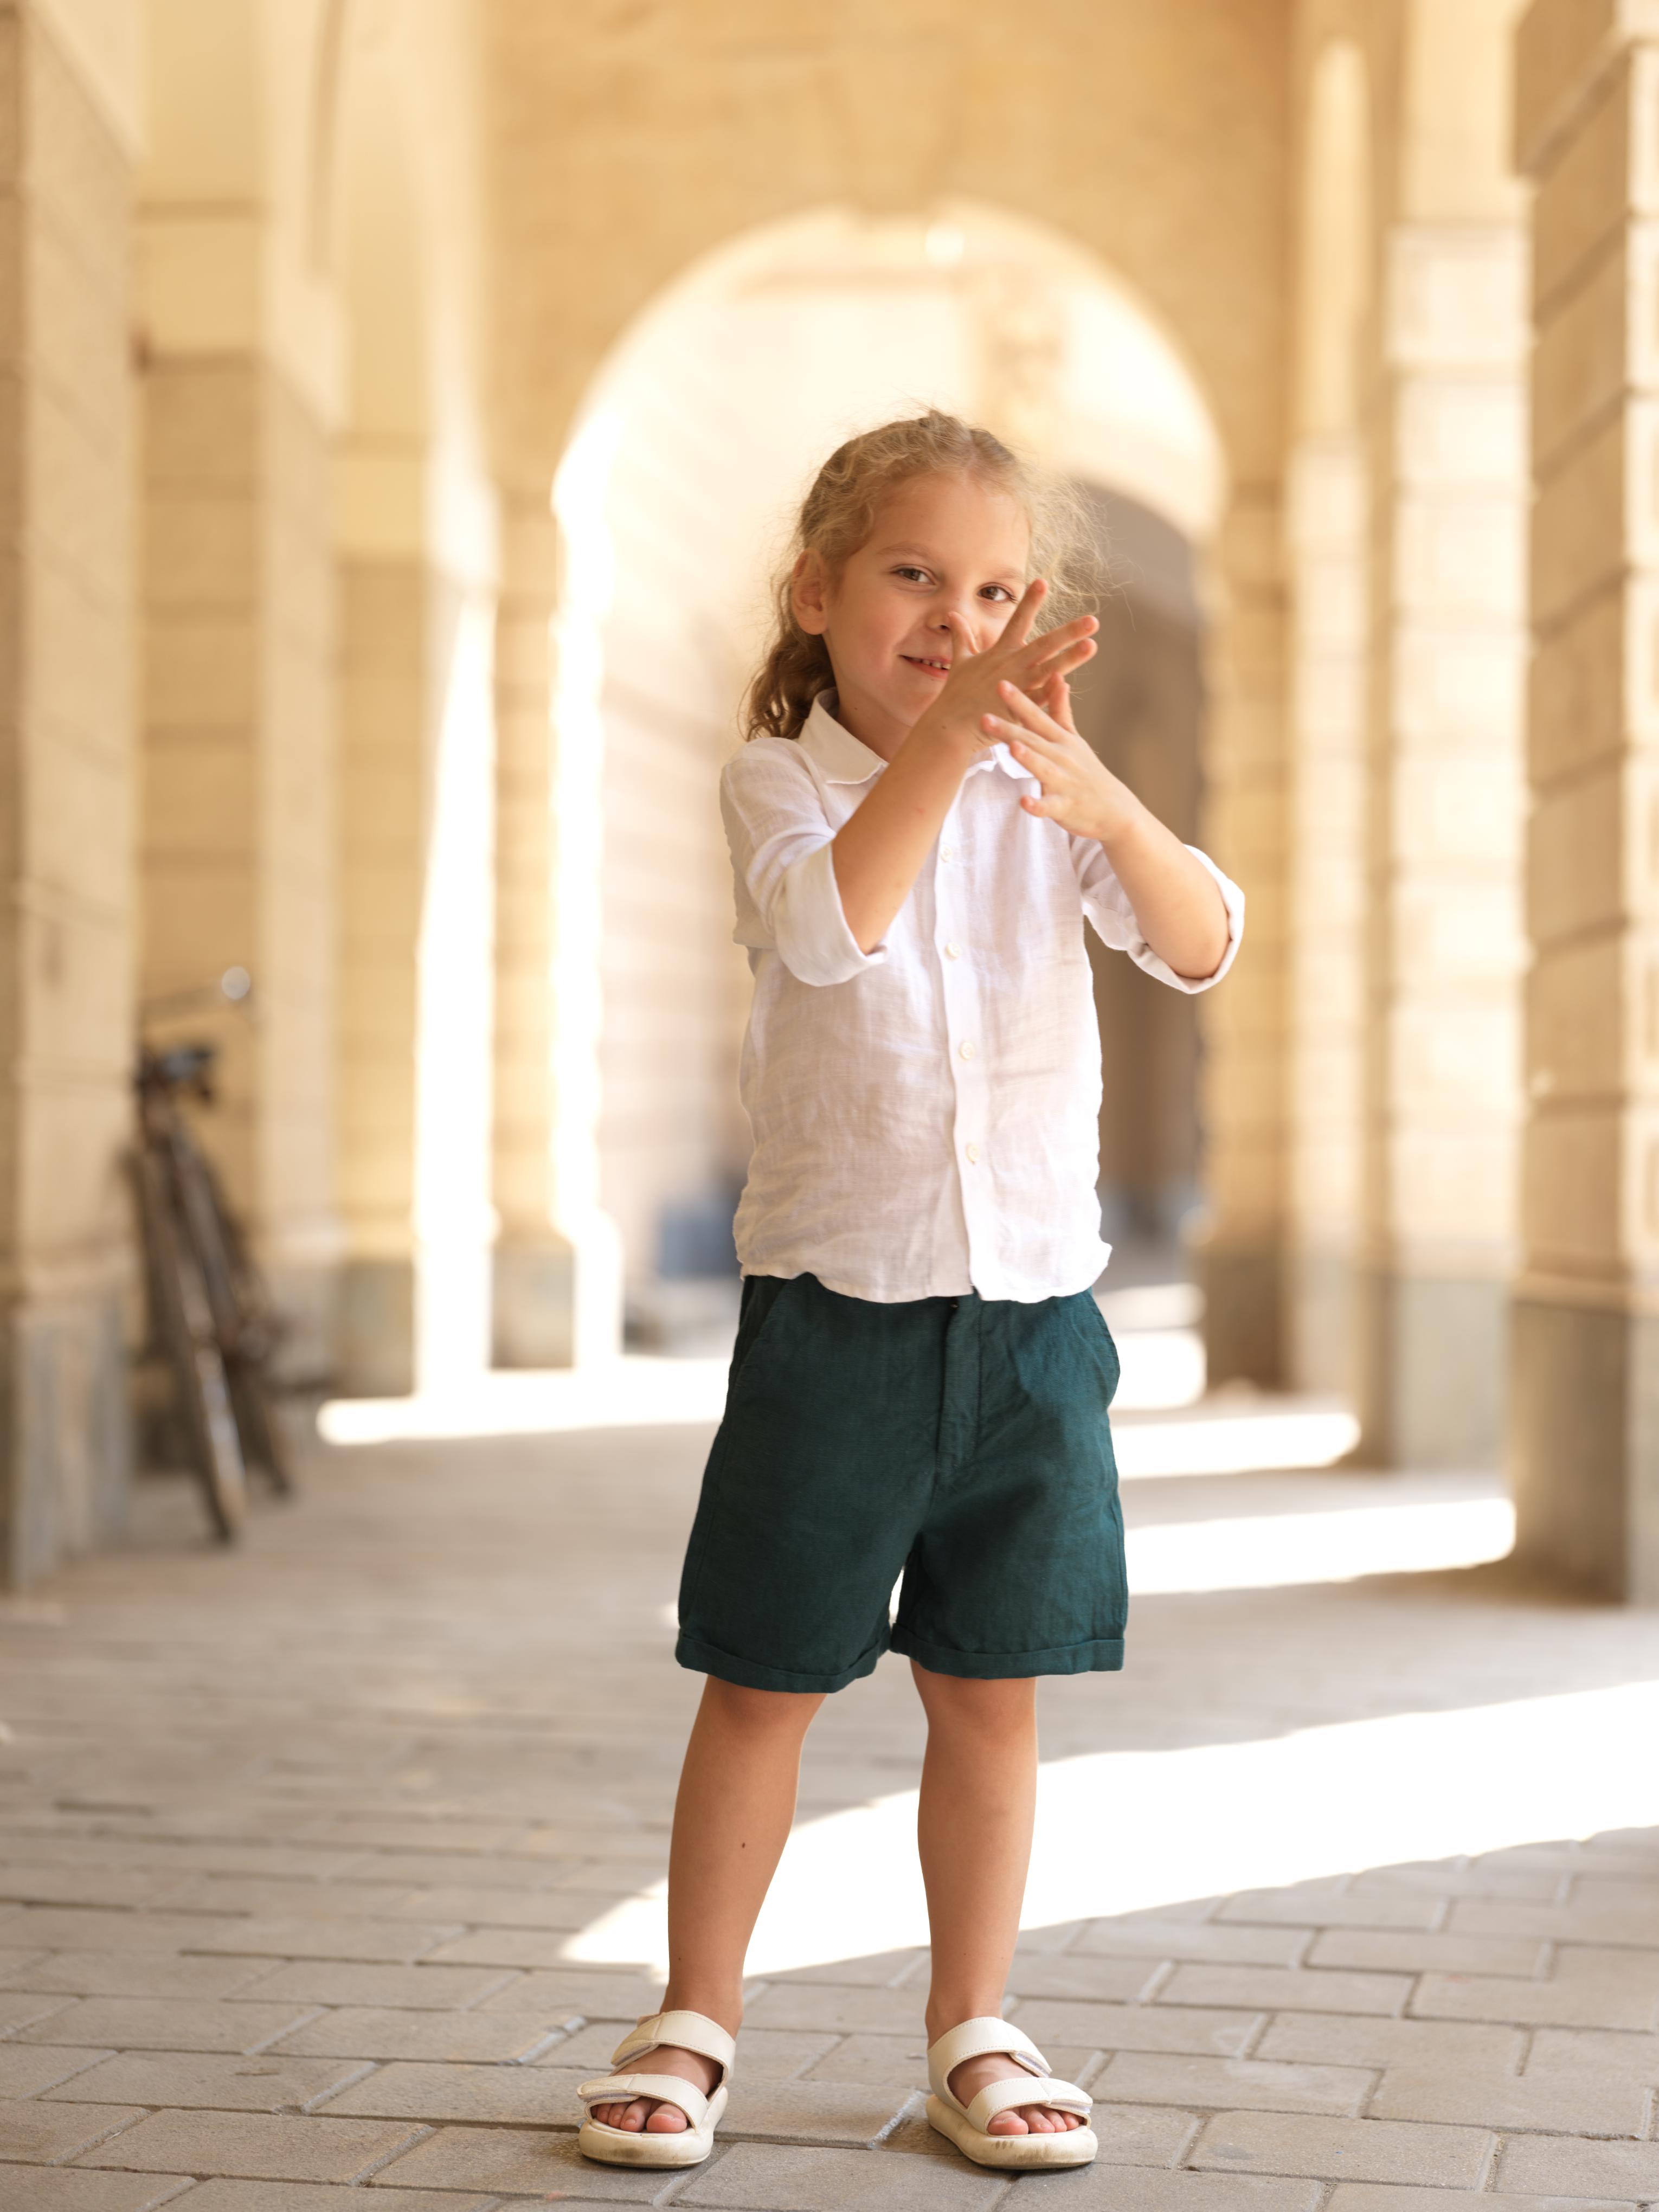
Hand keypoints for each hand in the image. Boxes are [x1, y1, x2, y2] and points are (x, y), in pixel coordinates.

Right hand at [920, 580, 1097, 752]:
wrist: (949, 726)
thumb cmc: (956, 695)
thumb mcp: (959, 662)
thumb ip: (962, 637)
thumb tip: (953, 614)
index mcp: (1000, 652)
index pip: (1017, 621)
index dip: (1030, 602)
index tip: (1043, 581)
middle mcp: (1010, 666)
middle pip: (1043, 645)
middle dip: (1068, 632)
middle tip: (1093, 620)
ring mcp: (1014, 687)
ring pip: (1047, 670)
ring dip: (1069, 659)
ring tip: (1091, 646)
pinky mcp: (1015, 711)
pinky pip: (1037, 701)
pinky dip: (1050, 694)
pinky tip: (1067, 686)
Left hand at [983, 680, 1133, 842]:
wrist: (1114, 809)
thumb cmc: (1087, 771)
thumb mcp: (1074, 739)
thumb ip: (1060, 711)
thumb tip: (1057, 677)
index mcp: (1061, 740)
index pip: (1036, 717)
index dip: (1019, 702)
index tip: (1000, 684)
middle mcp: (1062, 757)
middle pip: (1032, 741)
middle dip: (1009, 729)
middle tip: (984, 717)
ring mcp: (1064, 783)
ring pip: (1043, 769)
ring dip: (1028, 758)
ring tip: (1012, 747)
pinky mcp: (1064, 808)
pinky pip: (1049, 807)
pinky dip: (1038, 805)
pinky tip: (1024, 802)